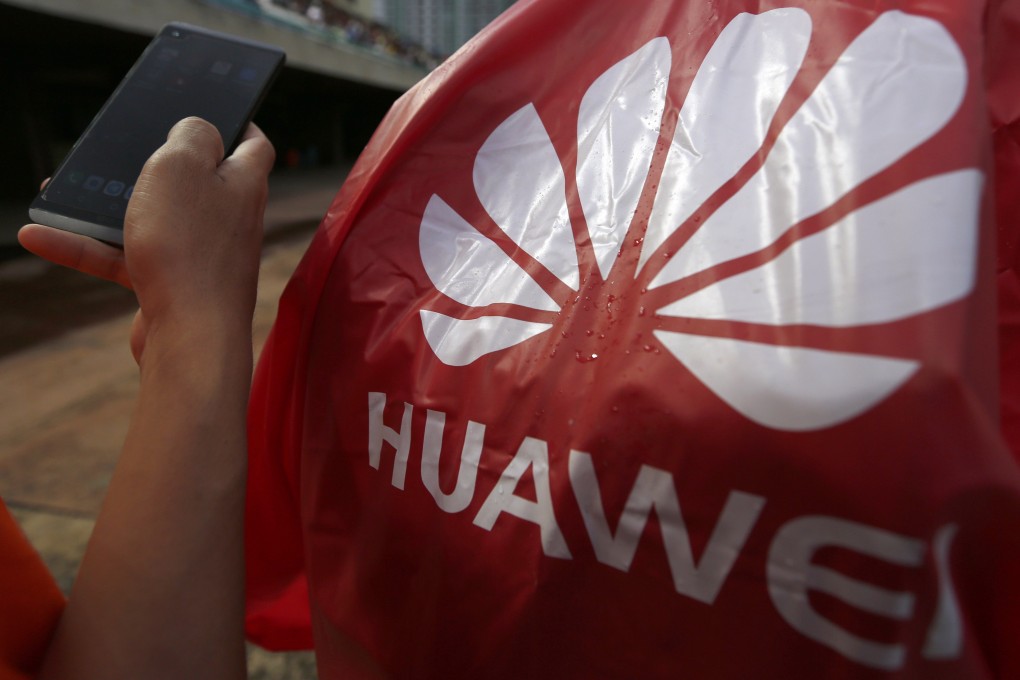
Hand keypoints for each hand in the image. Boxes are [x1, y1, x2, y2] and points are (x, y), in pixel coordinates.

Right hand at [20, 118, 274, 362]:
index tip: (216, 111)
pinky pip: (123, 257)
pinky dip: (85, 246)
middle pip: (195, 180)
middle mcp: (229, 219)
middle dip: (155, 162)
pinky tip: (38, 236)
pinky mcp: (172, 286)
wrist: (190, 337)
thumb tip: (198, 128)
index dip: (237, 124)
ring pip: (151, 218)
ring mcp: (201, 254)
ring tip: (60, 189)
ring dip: (106, 204)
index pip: (254, 146)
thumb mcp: (181, 165)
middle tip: (123, 145)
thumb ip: (190, 135)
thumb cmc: (189, 247)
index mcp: (244, 184)